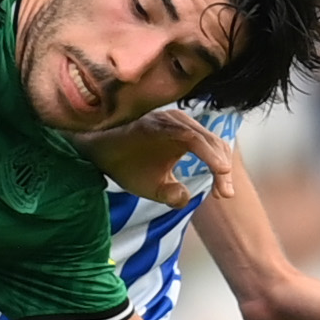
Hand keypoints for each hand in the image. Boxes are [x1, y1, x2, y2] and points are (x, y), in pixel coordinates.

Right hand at [74, 105, 234, 206]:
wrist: (96, 154)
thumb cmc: (125, 165)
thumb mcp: (154, 187)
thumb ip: (173, 194)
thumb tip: (187, 198)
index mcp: (184, 137)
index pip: (214, 150)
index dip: (223, 173)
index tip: (223, 195)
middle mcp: (180, 125)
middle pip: (215, 144)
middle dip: (223, 169)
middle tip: (224, 193)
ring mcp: (169, 121)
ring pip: (204, 138)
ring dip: (217, 159)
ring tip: (222, 178)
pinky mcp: (157, 122)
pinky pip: (186, 134)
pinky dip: (202, 149)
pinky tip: (212, 165)